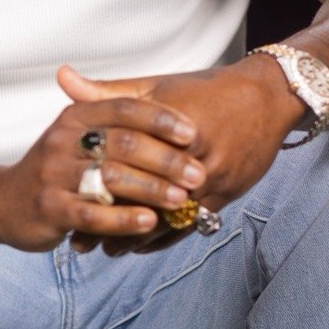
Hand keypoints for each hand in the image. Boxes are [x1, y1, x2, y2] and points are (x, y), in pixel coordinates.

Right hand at [0, 83, 207, 251]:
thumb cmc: (55, 167)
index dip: (161, 119)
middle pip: (123, 143)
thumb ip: (112, 115)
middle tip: (198, 172)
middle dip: (165, 158)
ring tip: (182, 198)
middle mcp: (63, 138)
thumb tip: (162, 96)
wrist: (3, 202)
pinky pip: (93, 214)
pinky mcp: (49, 207)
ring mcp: (54, 173)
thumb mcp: (77, 132)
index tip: (193, 132)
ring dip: (152, 189)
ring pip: (112, 178)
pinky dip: (124, 219)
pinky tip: (150, 223)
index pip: (124, 108)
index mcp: (75, 115)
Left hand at [59, 59, 305, 253]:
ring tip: (106, 249)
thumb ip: (108, 91)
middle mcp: (193, 157)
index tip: (68, 200)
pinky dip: (165, 237)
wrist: (266, 97)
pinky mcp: (228, 195)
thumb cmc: (205, 88)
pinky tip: (142, 245)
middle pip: (145, 197)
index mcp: (170, 127)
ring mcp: (213, 179)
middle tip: (80, 239)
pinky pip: (192, 225)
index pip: (127, 162)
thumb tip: (62, 78)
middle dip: (112, 221)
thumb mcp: (156, 85)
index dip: (96, 185)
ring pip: (167, 218)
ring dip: (136, 237)